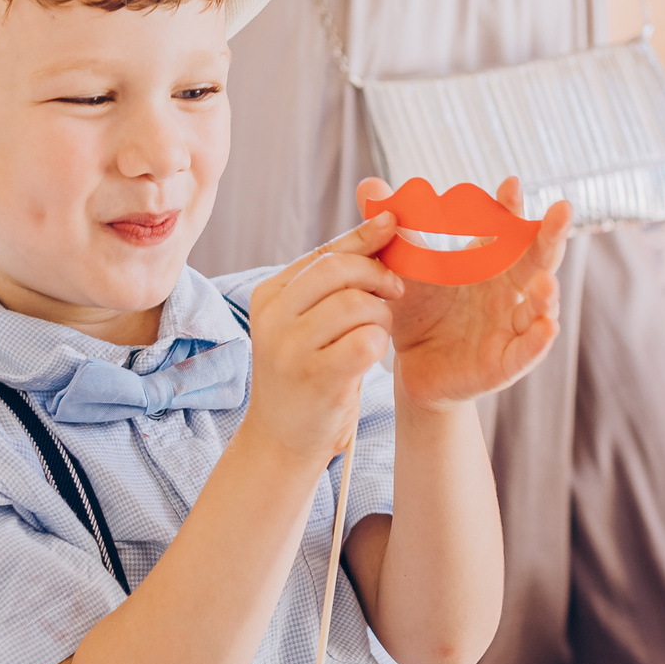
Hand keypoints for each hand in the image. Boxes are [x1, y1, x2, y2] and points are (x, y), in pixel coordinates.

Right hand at [243, 217, 403, 461]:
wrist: (281, 440)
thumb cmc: (305, 375)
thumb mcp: (305, 325)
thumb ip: (332, 285)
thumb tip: (379, 229)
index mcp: (269, 296)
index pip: (323, 253)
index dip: (362, 237)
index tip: (393, 223)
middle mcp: (272, 317)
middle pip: (340, 270)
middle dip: (378, 275)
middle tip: (396, 292)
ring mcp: (289, 348)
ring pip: (356, 303)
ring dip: (381, 316)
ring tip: (375, 334)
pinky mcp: (315, 376)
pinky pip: (366, 340)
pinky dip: (379, 342)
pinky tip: (370, 355)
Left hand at [360, 178, 569, 412]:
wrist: (411, 368)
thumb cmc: (417, 312)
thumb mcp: (401, 270)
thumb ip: (391, 230)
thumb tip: (367, 183)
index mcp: (488, 263)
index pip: (505, 228)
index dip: (509, 208)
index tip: (509, 184)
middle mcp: (508, 291)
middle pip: (536, 261)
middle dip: (551, 237)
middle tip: (563, 210)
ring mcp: (510, 326)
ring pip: (538, 307)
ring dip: (548, 295)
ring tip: (548, 282)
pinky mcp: (504, 363)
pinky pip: (526, 351)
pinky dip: (538, 341)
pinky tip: (547, 327)